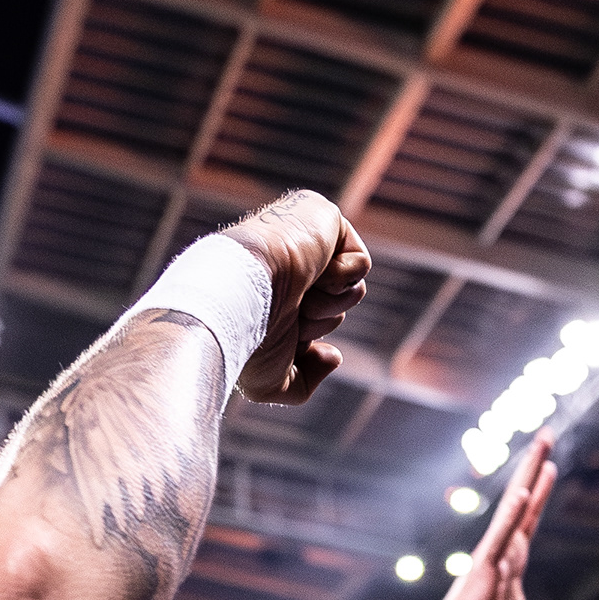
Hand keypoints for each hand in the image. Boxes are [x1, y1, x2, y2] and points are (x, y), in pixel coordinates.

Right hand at [224, 190, 370, 405]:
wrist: (237, 298)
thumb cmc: (245, 340)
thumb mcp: (269, 383)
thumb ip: (302, 382)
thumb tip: (333, 357)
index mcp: (270, 295)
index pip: (312, 326)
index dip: (305, 339)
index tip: (279, 337)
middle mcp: (284, 268)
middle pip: (336, 310)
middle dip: (319, 321)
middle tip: (289, 311)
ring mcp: (302, 240)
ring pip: (351, 289)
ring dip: (330, 304)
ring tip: (298, 293)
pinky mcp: (320, 216)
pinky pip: (361, 263)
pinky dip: (342, 278)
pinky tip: (312, 271)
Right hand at [427, 436, 569, 599]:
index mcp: (512, 558)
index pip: (530, 517)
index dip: (540, 492)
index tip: (550, 465)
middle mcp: (504, 547)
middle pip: (524, 499)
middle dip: (535, 466)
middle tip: (547, 435)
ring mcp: (495, 552)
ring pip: (515, 506)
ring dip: (528, 475)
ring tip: (542, 446)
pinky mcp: (486, 564)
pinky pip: (502, 536)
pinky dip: (513, 516)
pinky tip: (522, 493)